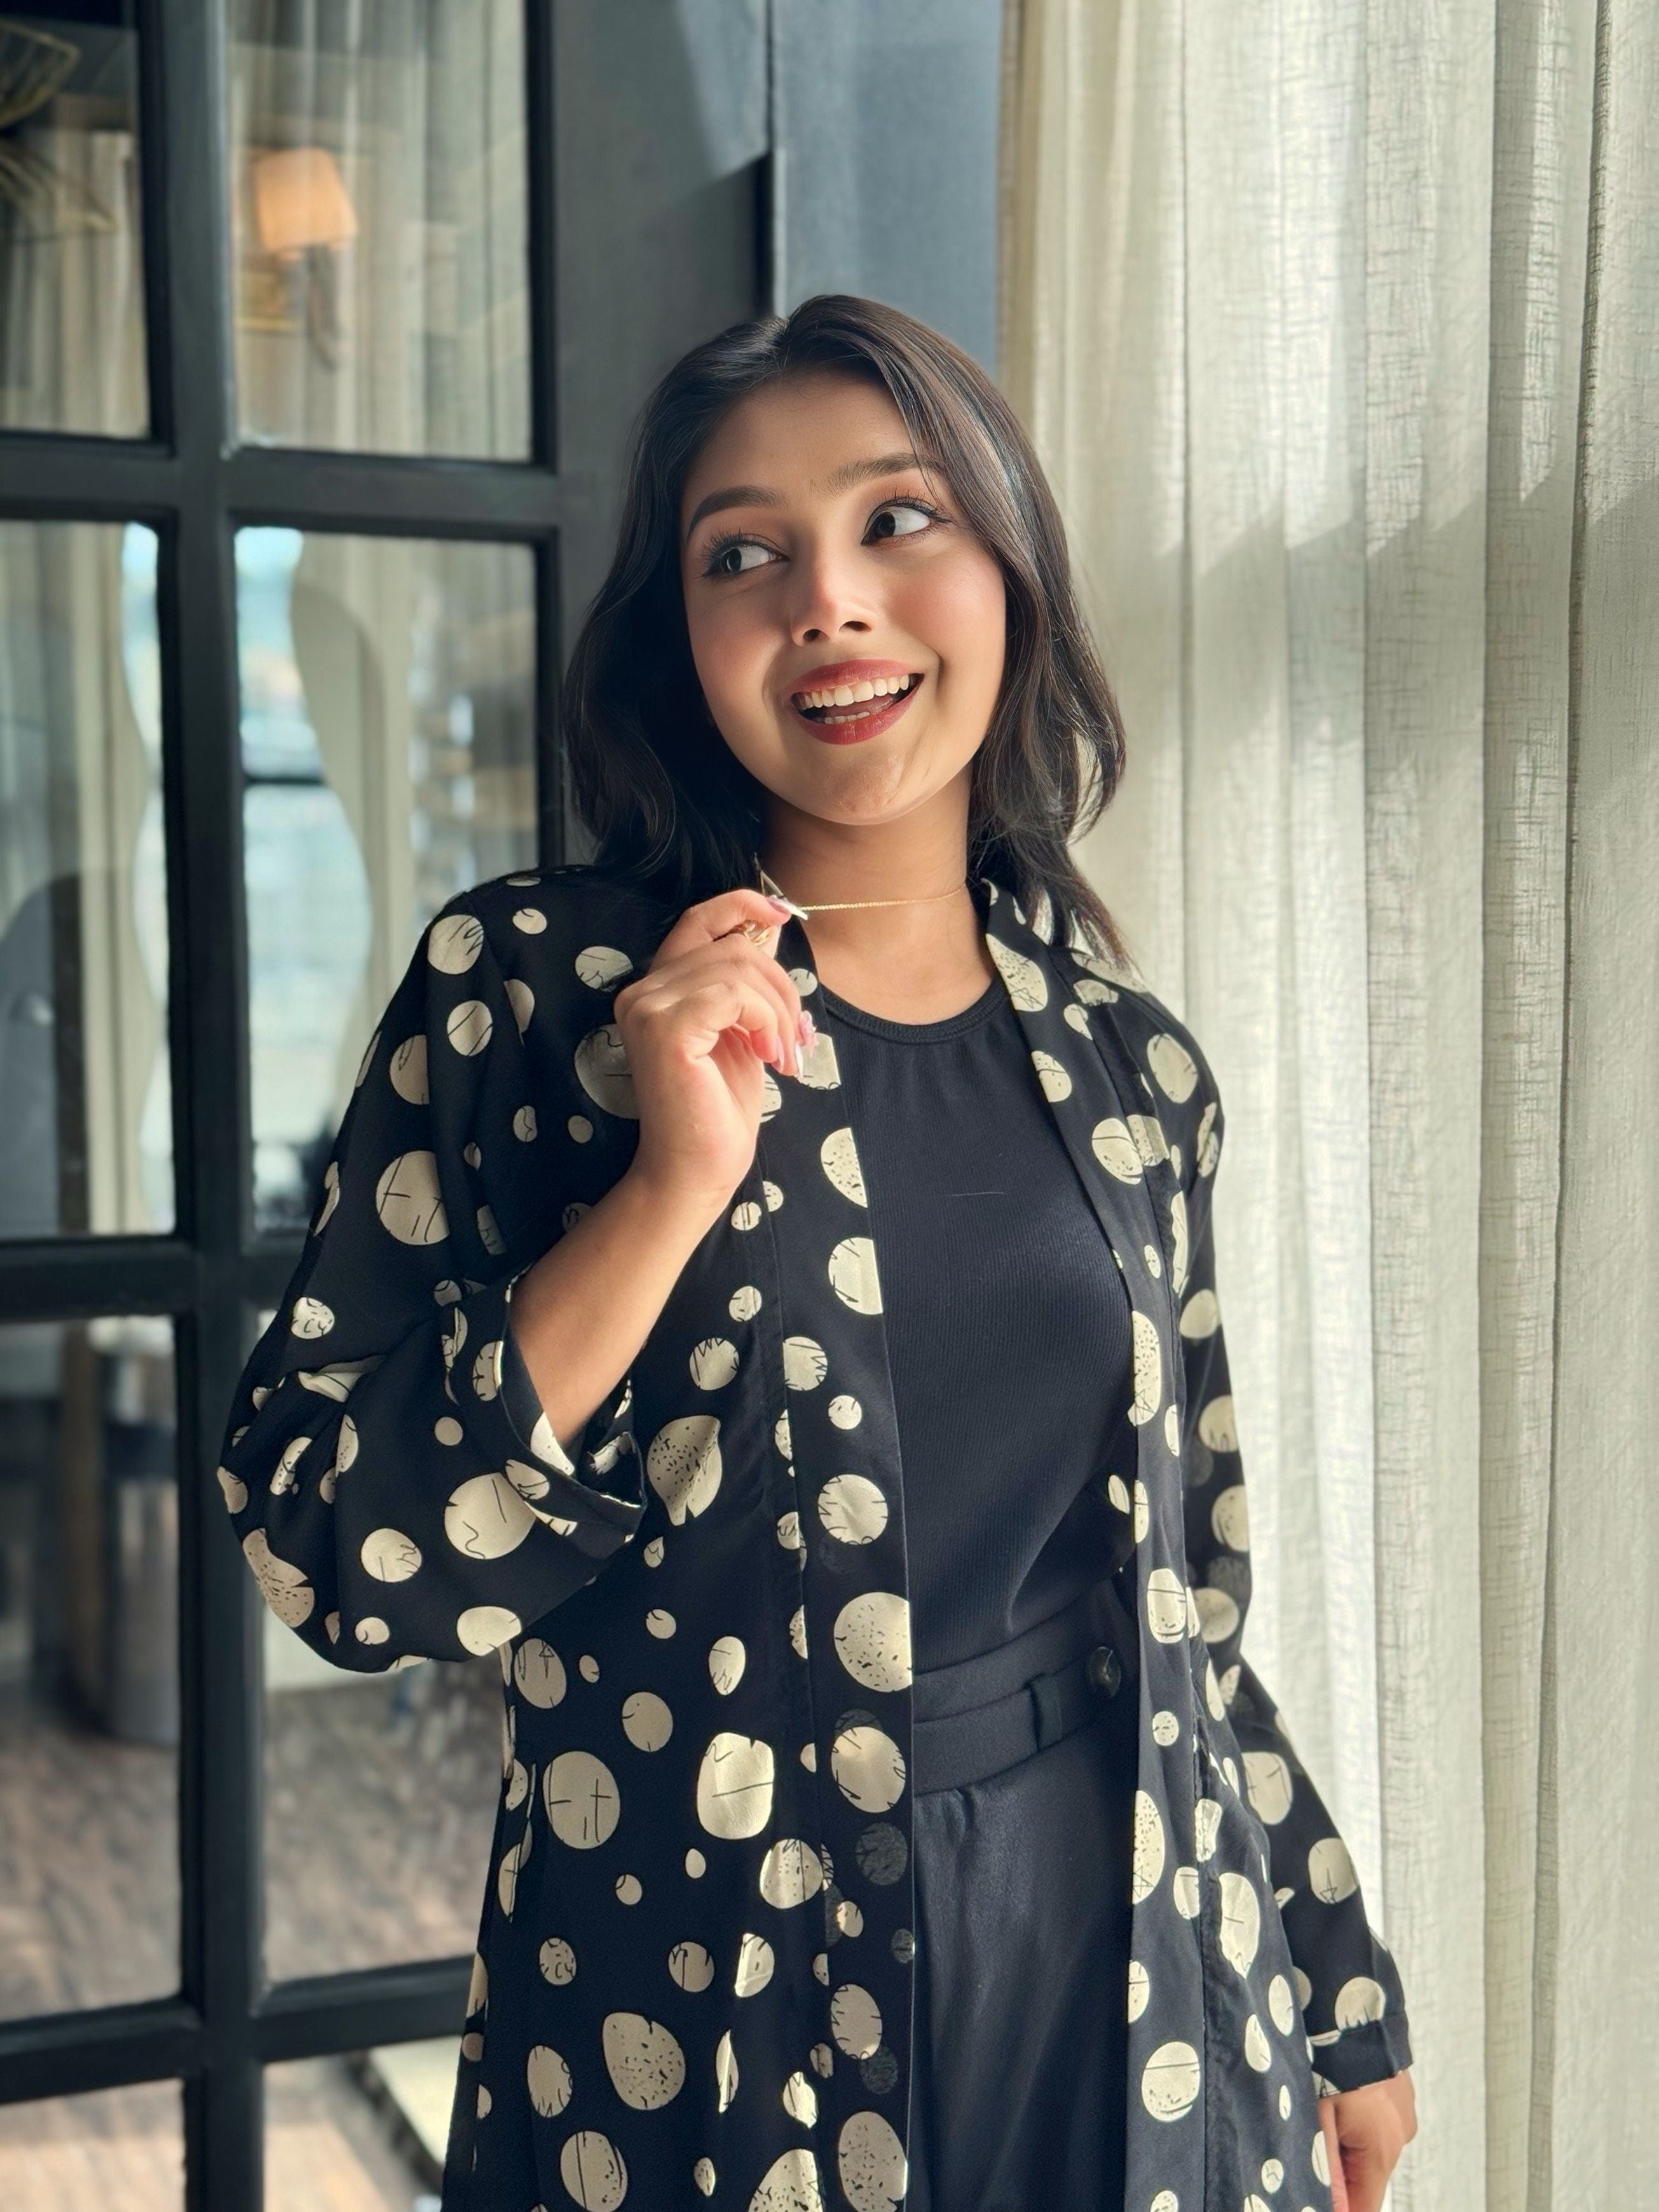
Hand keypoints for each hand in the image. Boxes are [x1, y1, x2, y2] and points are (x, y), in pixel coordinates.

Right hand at [613, 887, 810, 1213]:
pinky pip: (735, 994)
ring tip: (785, 1054)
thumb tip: (770, 927)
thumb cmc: (719, 1109)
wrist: (697, 1170)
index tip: (783, 915)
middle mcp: (642, 991)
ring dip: (780, 1010)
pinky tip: (771, 1057)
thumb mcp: (744, 1031)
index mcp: (658, 989)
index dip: (741, 904)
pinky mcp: (666, 1028)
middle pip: (733, 946)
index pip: (697, 920)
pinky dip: (767, 1021)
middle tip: (796, 1039)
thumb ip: (748, 983)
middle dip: (781, 987)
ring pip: (740, 967)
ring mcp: (647, 1008)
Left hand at [1317, 2070, 1416, 2211]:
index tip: (1311, 2191)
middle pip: (1364, 2178)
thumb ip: (1326, 2170)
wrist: (1351, 2000)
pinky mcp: (1398, 2093)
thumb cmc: (1332, 2057)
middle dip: (1336, 2171)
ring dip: (1344, 2141)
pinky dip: (1354, 2118)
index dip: (1337, 2206)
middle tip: (1308, 2138)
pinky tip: (1334, 2092)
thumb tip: (1332, 2210)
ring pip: (1368, 2148)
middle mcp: (1401, 2137)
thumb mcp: (1318, 2117)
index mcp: (1383, 2150)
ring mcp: (1403, 2113)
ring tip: (1320, 2107)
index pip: (1363, 2208)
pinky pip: (1374, 2121)